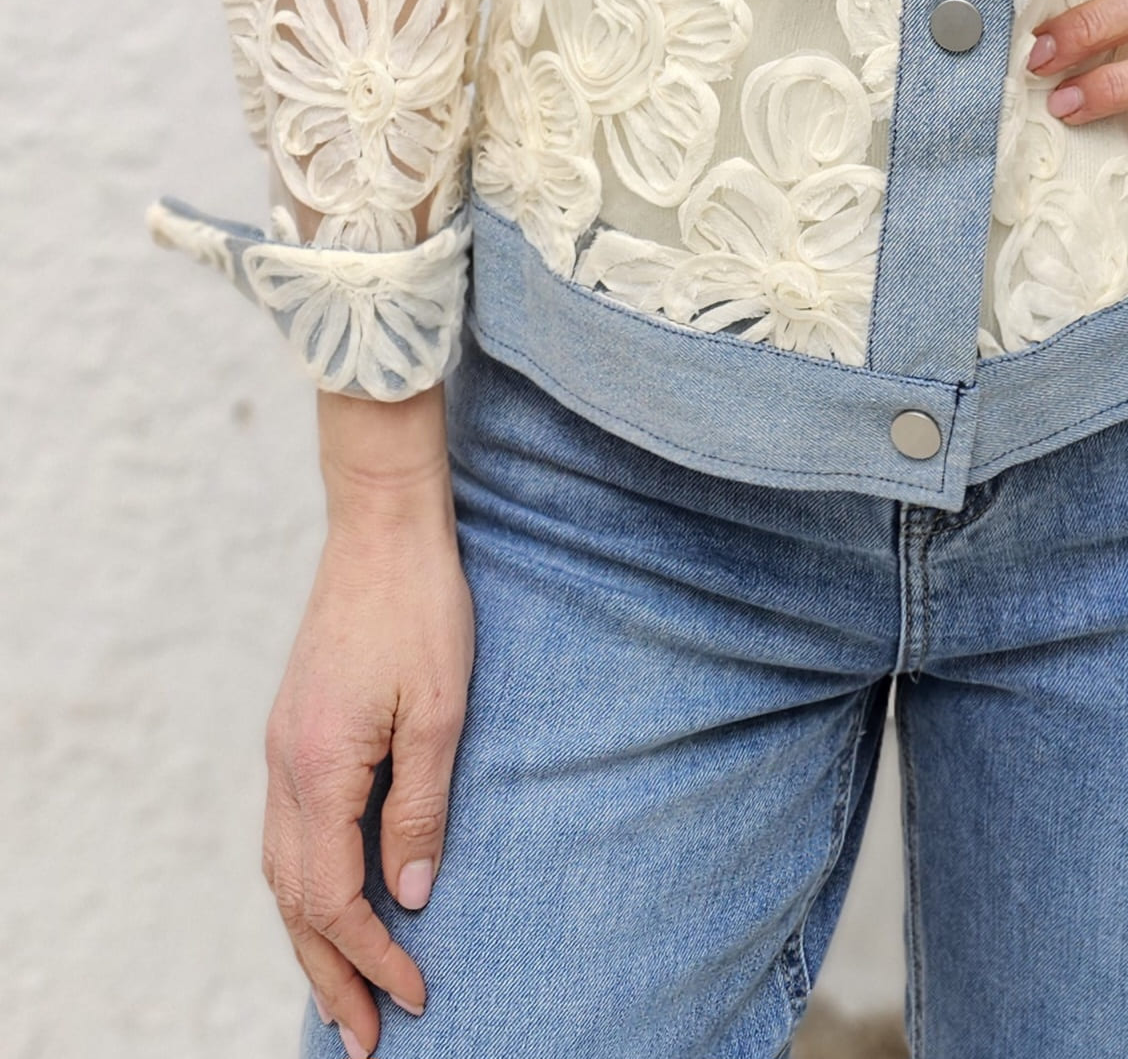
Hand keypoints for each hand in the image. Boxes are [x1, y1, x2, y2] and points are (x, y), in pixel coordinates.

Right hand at [264, 389, 473, 1056]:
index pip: (337, 898)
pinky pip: (287, 832)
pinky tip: (331, 901)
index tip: (416, 998)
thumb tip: (412, 896)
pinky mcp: (294, 728)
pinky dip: (306, 884)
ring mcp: (282, 747)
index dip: (375, 957)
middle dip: (329, 975)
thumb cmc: (423, 606)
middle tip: (365, 1041)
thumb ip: (422, 808)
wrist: (382, 524)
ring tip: (345, 992)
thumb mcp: (441, 710)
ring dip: (312, 937)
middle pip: (295, 901)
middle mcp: (284, 768)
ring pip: (281, 871)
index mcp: (318, 770)